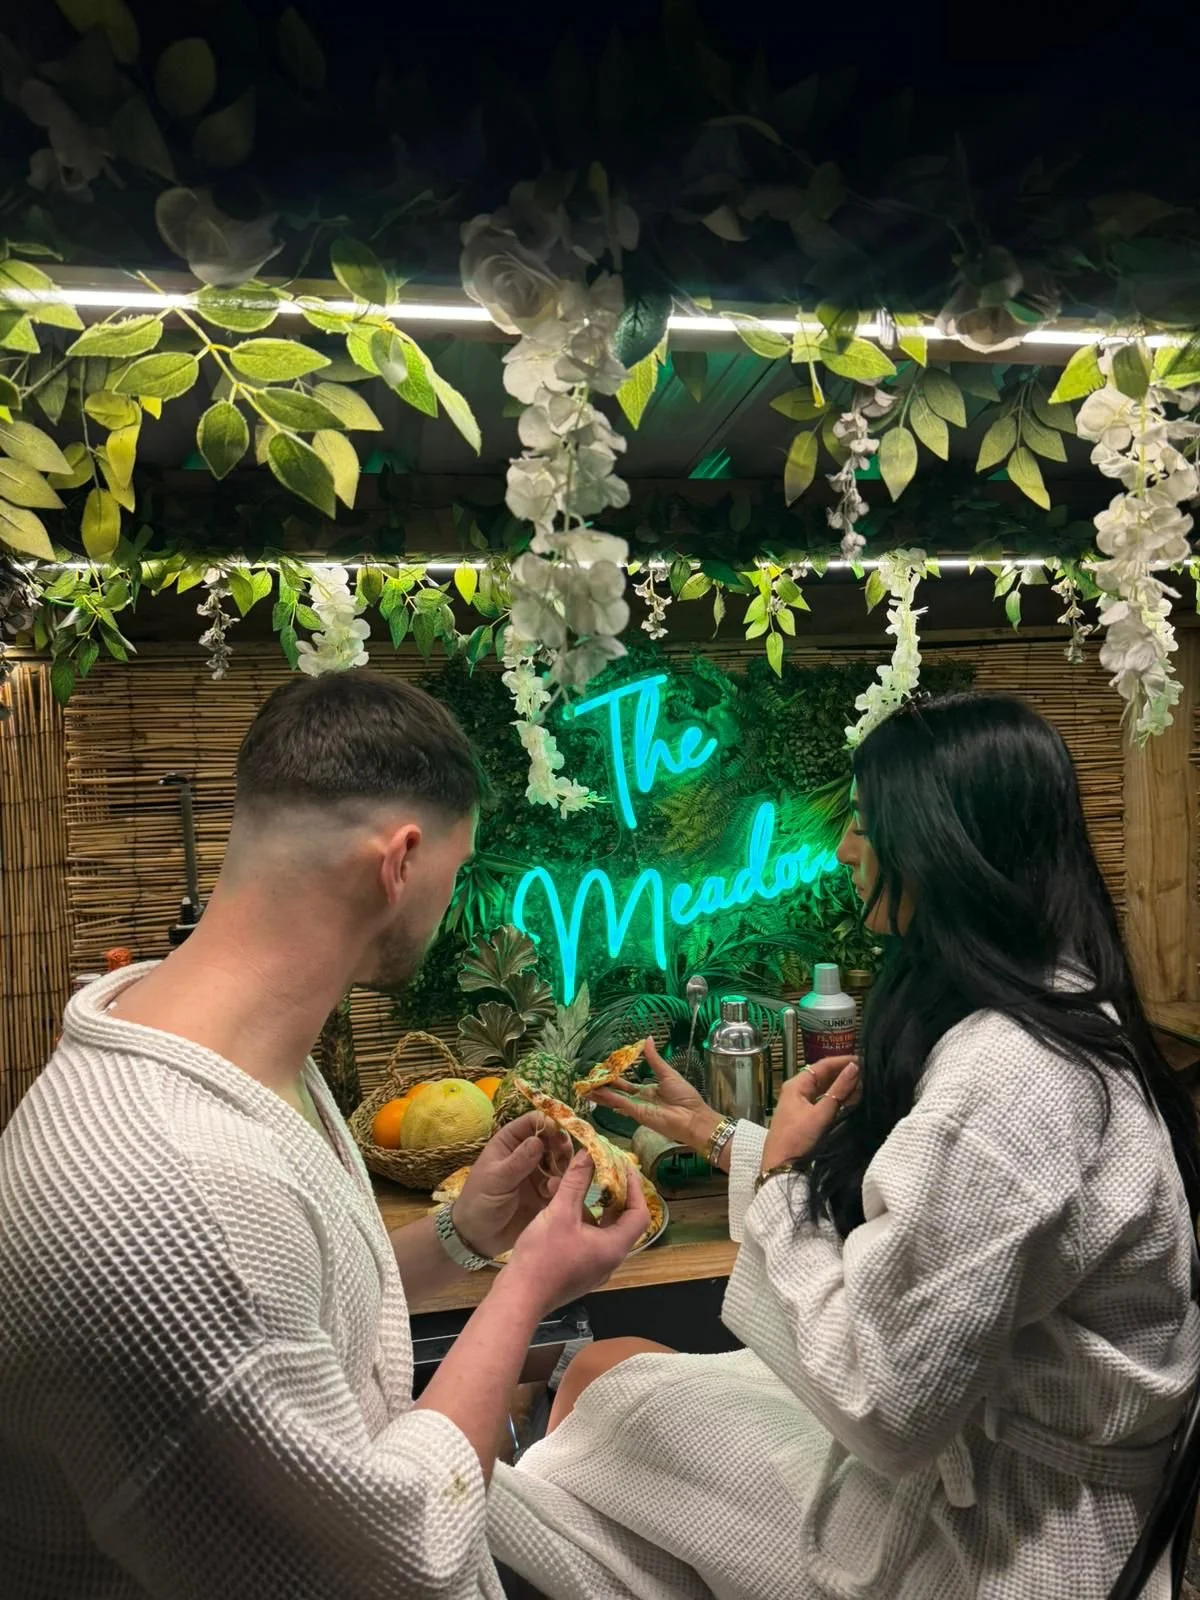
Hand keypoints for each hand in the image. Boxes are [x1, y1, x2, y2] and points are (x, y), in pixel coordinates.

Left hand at [452, 1111, 571, 1259]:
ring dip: (563, 1165)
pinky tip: (552, 1192)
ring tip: (559, 1176)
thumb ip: (517, 1162)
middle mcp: (526, 1154)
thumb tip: (538, 1140)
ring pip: (559, 1161)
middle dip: (560, 1144)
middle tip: (564, 1153)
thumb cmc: (479, 1201)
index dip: (547, 1123)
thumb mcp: (496, 1180)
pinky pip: (560, 1183)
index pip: (532, 1122)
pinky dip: (561, 1184)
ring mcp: (538, 1173)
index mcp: (509, 1142)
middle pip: (551, 1140)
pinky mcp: (545, 1193)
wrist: (478, 1238)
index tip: (559, 1133)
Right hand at [504, 1151, 649, 1312]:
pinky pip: (589, 1241)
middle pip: (622, 1222)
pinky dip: (582, 1221)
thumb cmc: (543, 1256)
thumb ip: (576, 1181)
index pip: (639, 1214)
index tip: (624, 1166)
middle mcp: (610, 1260)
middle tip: (604, 1171)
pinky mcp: (579, 1272)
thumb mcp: (560, 1212)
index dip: (635, 1188)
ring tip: (578, 1184)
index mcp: (613, 1247)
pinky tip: (563, 1207)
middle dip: (614, 1194)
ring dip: (593, 1206)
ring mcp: (594, 1269)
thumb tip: (589, 1154)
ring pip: (603, 1231)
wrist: (519, 1297)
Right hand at [590, 1038, 721, 1154]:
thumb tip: (647, 1039)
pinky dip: (609, 1098)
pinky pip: (621, 1103)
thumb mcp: (667, 1073)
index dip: (613, 1078)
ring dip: (600, 1094)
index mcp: (647, 1090)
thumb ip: (653, 1059)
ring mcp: (637, 1107)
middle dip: (602, 1087)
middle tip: (587, 1080)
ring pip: (614, 1099)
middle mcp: (639, 1099)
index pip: (625, 1085)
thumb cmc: (684, 1095)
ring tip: (585, 1088)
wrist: (693, 1116)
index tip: (601, 1072)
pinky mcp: (637, 1114)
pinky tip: (597, 1093)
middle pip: (616, 1092)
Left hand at [761, 1056, 858, 1173]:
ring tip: (863, 1084)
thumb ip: (839, 1091)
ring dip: (841, 1086)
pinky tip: (851, 1100)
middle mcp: (797, 1090)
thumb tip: (855, 1067)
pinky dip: (836, 1099)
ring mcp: (800, 1104)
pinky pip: (822, 1101)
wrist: (780, 1167)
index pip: (822, 1065)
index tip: (864, 1060)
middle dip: (843, 1073)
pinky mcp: (804, 1117)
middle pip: (823, 1076)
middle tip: (867, 1072)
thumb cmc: (797, 1139)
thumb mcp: (820, 1114)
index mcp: (796, 1085)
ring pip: (824, 1089)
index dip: (842, 1061)